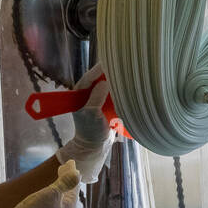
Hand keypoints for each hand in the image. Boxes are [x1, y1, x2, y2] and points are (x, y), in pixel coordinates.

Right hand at [0, 161, 80, 207]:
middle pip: (69, 199)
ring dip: (59, 195)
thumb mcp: (50, 193)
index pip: (74, 189)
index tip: (69, 163)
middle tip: (62, 171)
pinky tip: (46, 202)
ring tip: (54, 185)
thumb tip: (77, 172)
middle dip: (66, 185)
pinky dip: (53, 205)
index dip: (71, 175)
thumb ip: (65, 182)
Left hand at [56, 64, 116, 182]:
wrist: (94, 146)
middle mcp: (88, 93)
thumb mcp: (91, 113)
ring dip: (114, 81)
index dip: (100, 69)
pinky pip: (112, 94)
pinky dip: (118, 90)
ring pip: (106, 85)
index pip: (90, 76)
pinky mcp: (105, 105)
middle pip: (99, 78)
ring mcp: (97, 99)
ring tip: (126, 72)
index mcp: (80, 93)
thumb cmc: (90, 130)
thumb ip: (97, 96)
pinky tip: (126, 86)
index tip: (111, 61)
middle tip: (122, 64)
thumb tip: (105, 82)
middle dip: (109, 73)